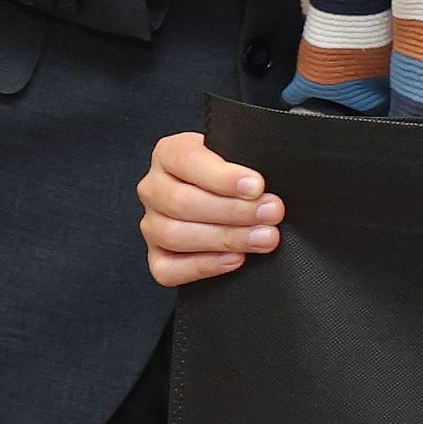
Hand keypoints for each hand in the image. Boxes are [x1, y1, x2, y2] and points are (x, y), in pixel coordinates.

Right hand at [137, 130, 281, 285]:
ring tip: (263, 237)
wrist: (231, 198)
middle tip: (271, 213)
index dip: (223, 177)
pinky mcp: (156, 257)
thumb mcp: (240, 156)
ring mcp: (151, 224)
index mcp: (170, 153)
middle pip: (181, 202)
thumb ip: (247, 162)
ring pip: (173, 235)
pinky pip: (168, 269)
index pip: (188, 161)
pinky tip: (235, 259)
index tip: (257, 186)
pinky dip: (203, 266)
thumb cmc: (237, 174)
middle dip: (232, 210)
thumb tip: (263, 185)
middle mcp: (154, 188)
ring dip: (225, 239)